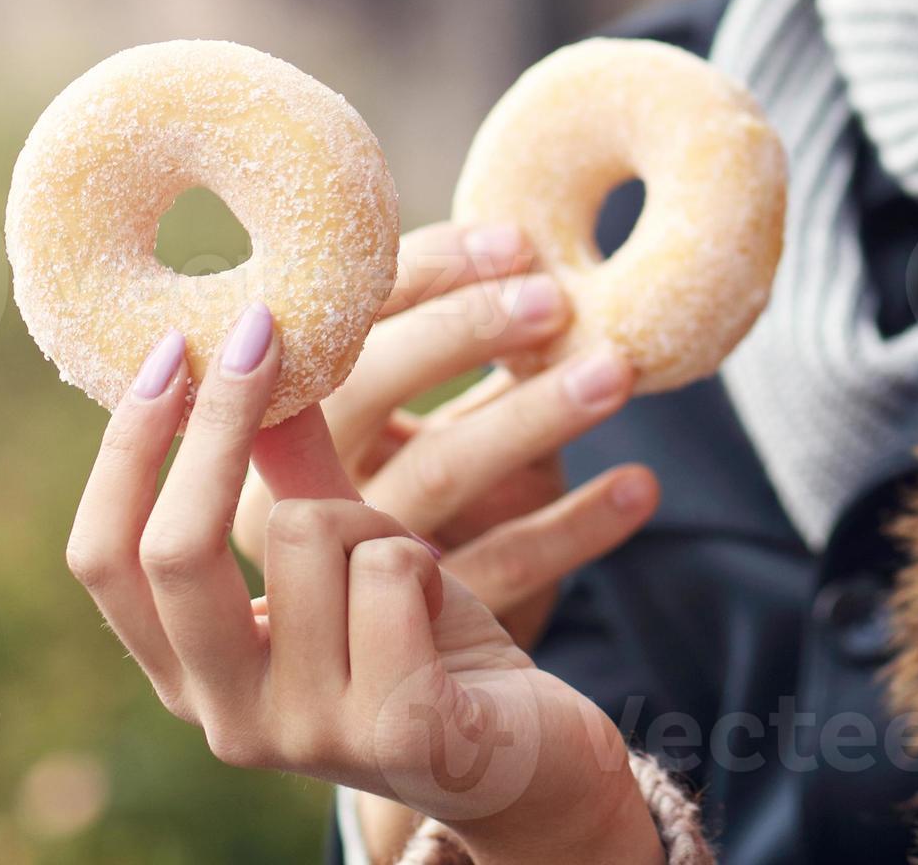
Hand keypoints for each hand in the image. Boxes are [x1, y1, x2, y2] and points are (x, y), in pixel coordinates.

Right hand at [69, 310, 661, 864]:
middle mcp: (226, 717)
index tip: (173, 346)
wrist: (536, 759)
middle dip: (218, 424)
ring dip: (379, 519)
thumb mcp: (349, 551)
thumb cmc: (430, 645)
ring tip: (419, 570)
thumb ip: (289, 474)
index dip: (127, 452)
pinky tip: (458, 617)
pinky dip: (430, 561)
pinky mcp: (392, 728)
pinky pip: (392, 570)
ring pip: (309, 534)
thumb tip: (238, 348)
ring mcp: (305, 733)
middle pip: (175, 549)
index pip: (106, 559)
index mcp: (193, 673)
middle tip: (266, 326)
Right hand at [232, 221, 656, 648]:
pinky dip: (578, 521)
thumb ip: (445, 353)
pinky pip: (508, 564)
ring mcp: (351, 574)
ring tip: (615, 371)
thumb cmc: (433, 507)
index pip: (333, 328)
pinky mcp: (425, 638)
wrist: (431, 674)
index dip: (421, 279)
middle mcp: (292, 503)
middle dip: (462, 332)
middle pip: (363, 397)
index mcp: (277, 435)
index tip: (513, 243)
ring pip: (438, 473)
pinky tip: (640, 484)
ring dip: (534, 415)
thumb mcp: (423, 430)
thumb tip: (518, 249)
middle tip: (554, 298)